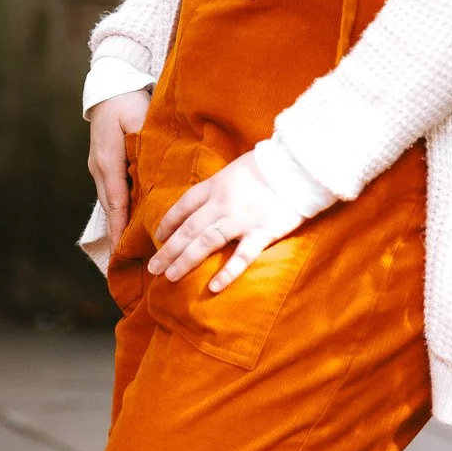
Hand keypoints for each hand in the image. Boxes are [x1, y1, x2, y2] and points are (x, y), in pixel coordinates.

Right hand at [86, 89, 152, 255]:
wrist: (109, 85)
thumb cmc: (127, 100)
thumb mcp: (139, 119)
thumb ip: (145, 146)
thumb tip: (153, 172)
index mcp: (108, 161)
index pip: (116, 202)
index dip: (120, 227)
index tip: (123, 249)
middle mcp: (99, 168)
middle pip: (111, 207)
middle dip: (119, 232)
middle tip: (127, 257)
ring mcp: (99, 167)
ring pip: (111, 201)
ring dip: (119, 222)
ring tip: (127, 247)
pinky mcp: (103, 164)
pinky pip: (112, 191)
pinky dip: (119, 208)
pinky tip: (128, 220)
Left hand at [150, 152, 304, 292]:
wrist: (299, 164)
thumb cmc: (270, 163)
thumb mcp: (237, 168)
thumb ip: (222, 185)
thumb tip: (209, 200)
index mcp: (216, 186)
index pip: (184, 206)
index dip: (168, 222)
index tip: (158, 237)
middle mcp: (223, 204)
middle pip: (189, 229)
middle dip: (168, 250)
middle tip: (153, 268)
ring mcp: (242, 219)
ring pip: (206, 243)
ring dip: (185, 261)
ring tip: (169, 277)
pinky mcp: (263, 232)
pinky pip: (242, 256)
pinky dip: (227, 272)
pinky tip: (213, 287)